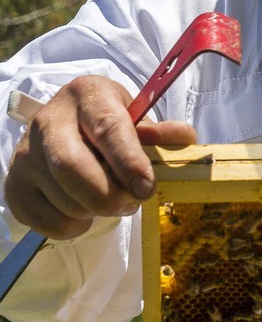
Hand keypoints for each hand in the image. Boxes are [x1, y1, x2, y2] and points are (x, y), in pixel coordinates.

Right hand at [4, 76, 196, 239]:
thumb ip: (161, 133)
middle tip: (131, 202)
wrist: (65, 129)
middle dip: (109, 195)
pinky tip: (83, 210)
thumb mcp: (137, 119)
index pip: (106, 128)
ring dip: (97, 212)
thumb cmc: (109, 125)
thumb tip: (184, 138)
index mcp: (87, 95)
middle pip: (73, 168)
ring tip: (111, 200)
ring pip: (64, 200)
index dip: (129, 161)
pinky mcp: (16, 186)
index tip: (146, 188)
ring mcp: (26, 154)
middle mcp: (48, 120)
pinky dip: (74, 226)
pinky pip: (48, 222)